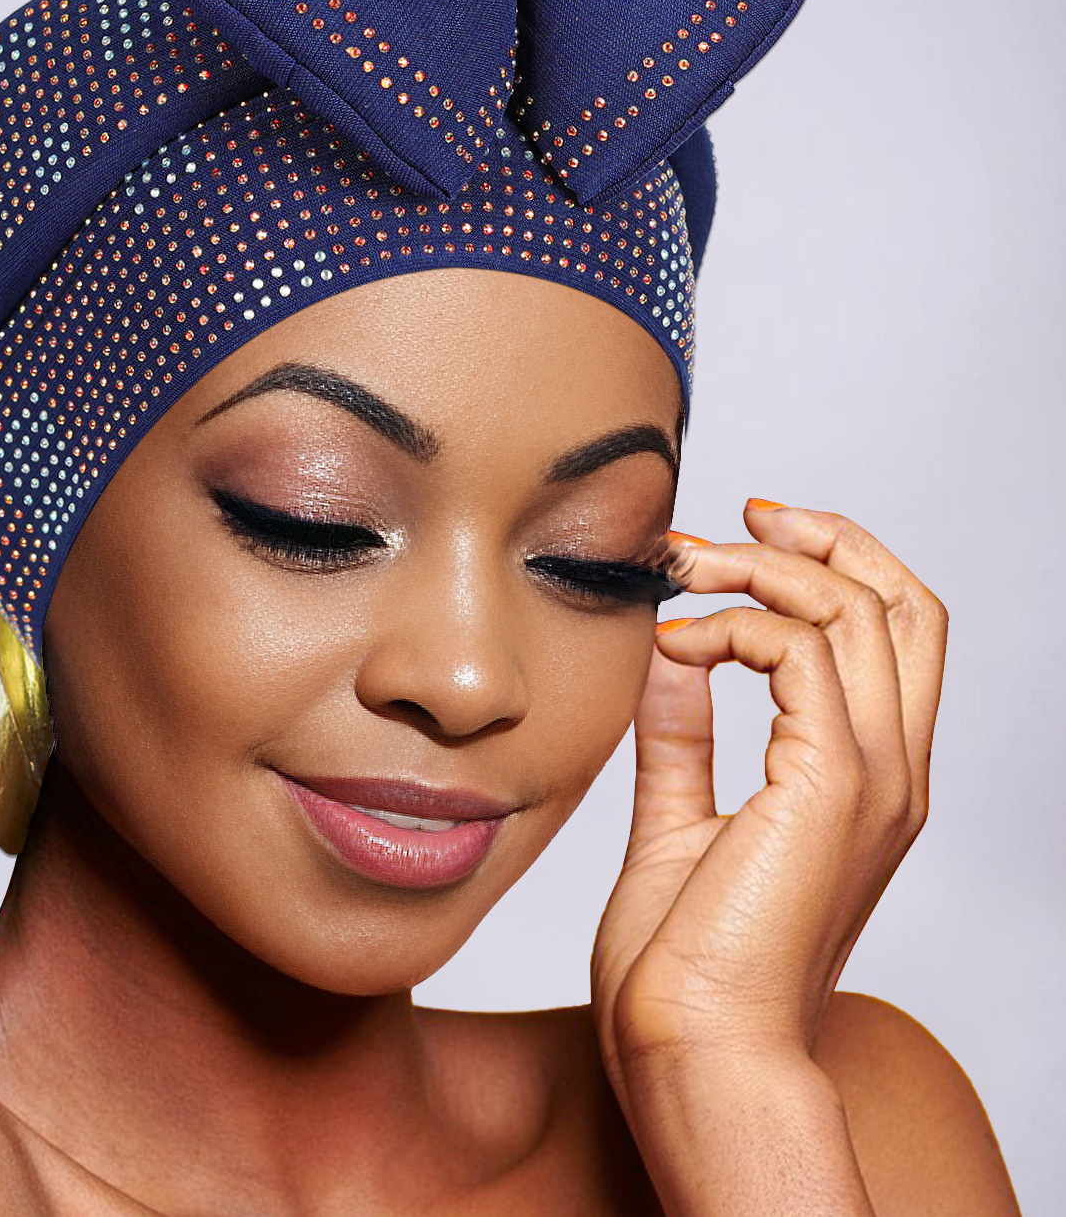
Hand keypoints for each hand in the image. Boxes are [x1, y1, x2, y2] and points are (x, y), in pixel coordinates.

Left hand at [590, 500, 946, 1105]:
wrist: (694, 1055)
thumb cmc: (685, 969)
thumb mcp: (679, 827)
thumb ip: (682, 743)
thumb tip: (670, 661)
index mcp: (863, 783)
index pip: (893, 637)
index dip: (835, 565)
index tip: (745, 536)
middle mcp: (889, 773)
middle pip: (904, 603)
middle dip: (823, 538)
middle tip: (733, 518)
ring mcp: (872, 779)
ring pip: (858, 610)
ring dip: (762, 568)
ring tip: (680, 573)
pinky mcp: (830, 787)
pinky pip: (803, 653)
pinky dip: (734, 626)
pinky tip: (674, 646)